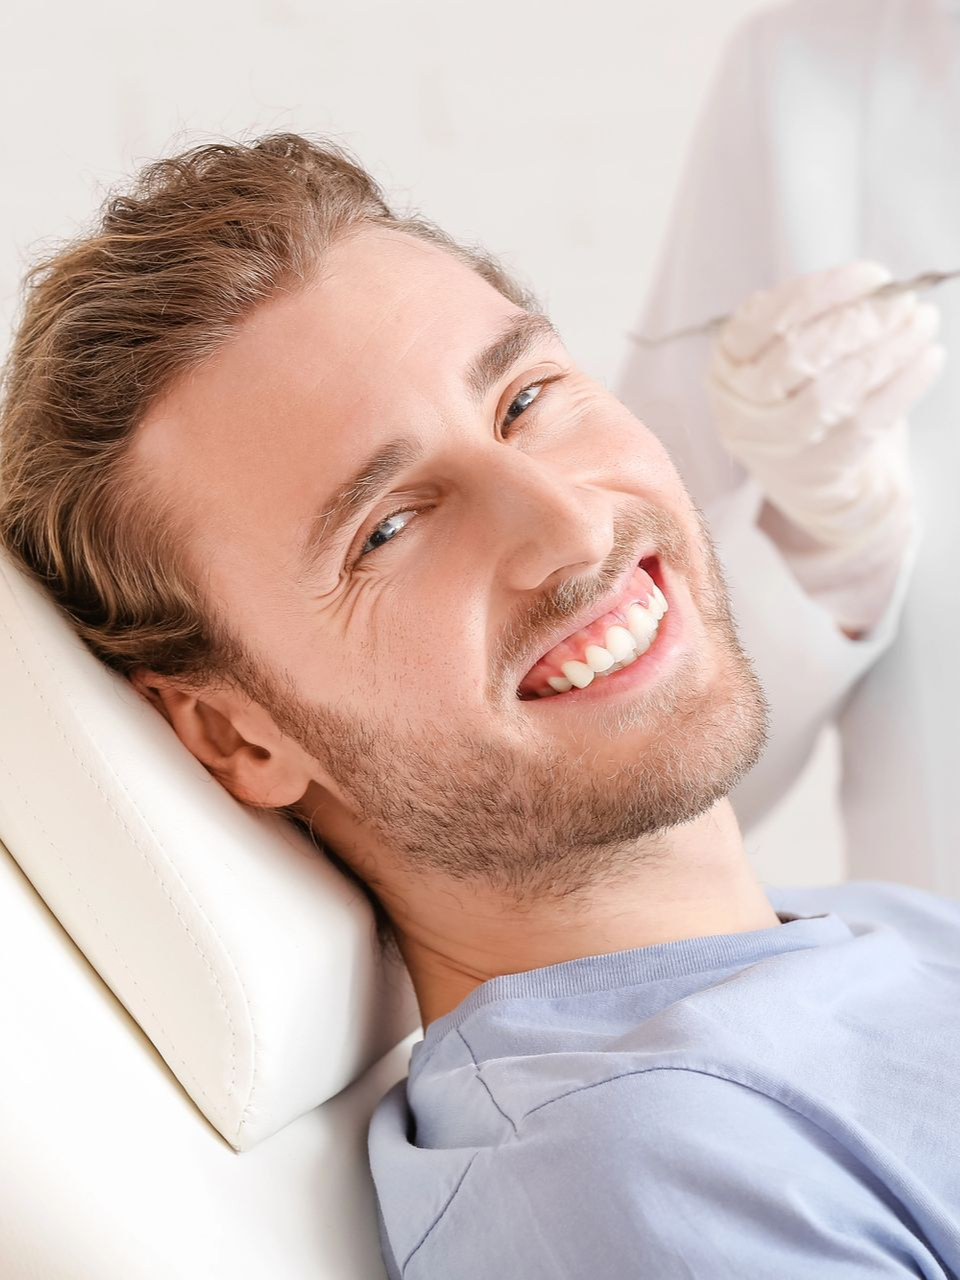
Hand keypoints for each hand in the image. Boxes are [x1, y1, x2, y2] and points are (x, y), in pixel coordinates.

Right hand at [707, 261, 944, 631]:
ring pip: (832, 392)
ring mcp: (773, 445)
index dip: (824, 292)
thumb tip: (877, 289)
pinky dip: (902, 387)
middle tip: (904, 300)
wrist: (808, 478)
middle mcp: (738, 408)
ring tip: (924, 323)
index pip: (766, 320)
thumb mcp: (783, 355)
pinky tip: (928, 359)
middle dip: (860, 320)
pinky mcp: (814, 471)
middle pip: (799, 356)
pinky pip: (864, 425)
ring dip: (887, 351)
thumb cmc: (799, 398)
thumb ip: (812, 320)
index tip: (873, 276)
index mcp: (726, 365)